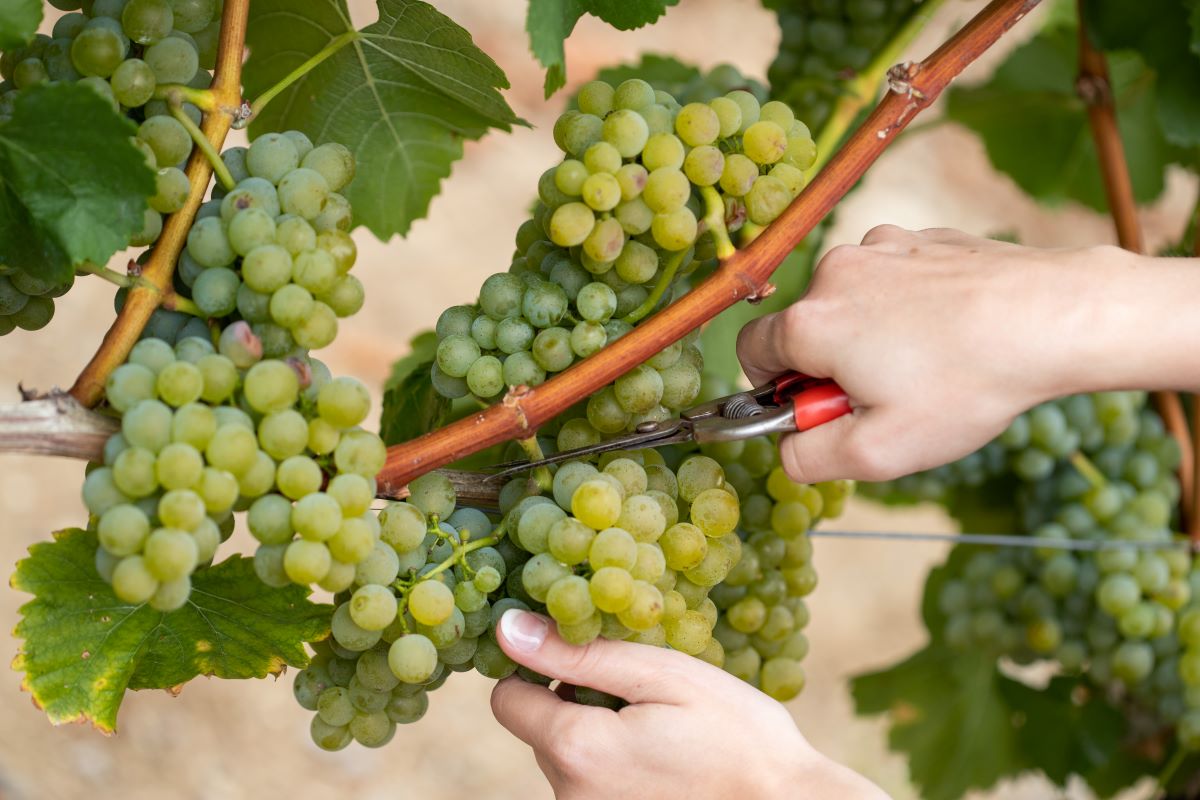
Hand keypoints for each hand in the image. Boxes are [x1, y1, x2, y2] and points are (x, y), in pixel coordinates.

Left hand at [490, 608, 888, 799]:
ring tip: (663, 733)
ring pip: (569, 760)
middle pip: (540, 730)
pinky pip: (593, 787)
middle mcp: (569, 796)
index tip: (589, 660)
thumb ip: (579, 653)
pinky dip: (617, 768)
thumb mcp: (664, 675)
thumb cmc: (739, 737)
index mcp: (576, 749)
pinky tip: (665, 763)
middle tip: (646, 697)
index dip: (540, 668)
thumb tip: (507, 630)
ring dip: (601, 736)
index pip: (507, 699)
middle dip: (579, 703)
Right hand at [736, 226, 1162, 483]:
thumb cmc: (965, 386)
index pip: (752, 353)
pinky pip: (893, 279)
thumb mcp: (878, 453)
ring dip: (872, 334)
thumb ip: (808, 458)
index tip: (820, 409)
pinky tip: (951, 332)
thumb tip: (787, 449)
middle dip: (832, 366)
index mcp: (811, 322)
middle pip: (806, 327)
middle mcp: (836, 271)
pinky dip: (909, 306)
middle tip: (888, 399)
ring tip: (930, 365)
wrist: (1054, 318)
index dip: (777, 390)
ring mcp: (883, 247)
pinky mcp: (923, 239)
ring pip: (852, 302)